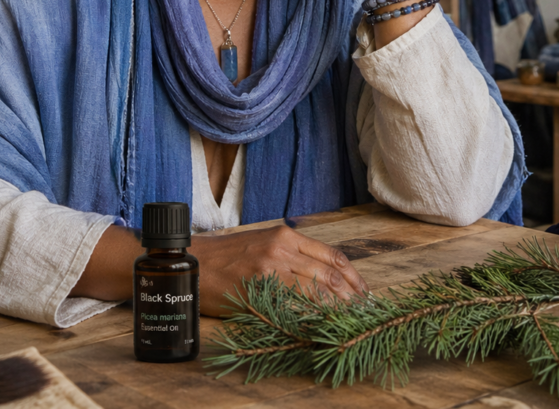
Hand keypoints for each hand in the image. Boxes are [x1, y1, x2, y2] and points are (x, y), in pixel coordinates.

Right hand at [193, 224, 367, 314]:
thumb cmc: (226, 258)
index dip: (353, 275)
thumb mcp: (262, 245)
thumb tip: (321, 276)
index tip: (363, 292)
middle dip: (353, 294)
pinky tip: (324, 321)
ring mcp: (272, 265)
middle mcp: (283, 246)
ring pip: (318, 286)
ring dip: (340, 305)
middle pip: (331, 272)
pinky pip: (296, 300)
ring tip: (352, 319)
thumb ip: (290, 255)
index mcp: (286, 235)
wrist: (193, 263)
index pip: (333, 255)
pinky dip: (315, 311)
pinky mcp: (260, 283)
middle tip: (365, 311)